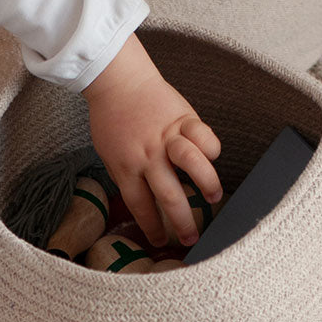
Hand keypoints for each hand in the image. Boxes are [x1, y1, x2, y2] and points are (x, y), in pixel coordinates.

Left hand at [83, 34, 221, 246]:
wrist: (118, 80)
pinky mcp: (184, 118)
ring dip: (206, 183)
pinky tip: (213, 158)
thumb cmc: (112, 120)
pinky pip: (204, 135)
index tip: (161, 241)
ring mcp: (167, 136)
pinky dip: (211, 147)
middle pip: (169, 195)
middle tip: (191, 238)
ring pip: (192, 163)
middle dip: (183, 222)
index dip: (153, 228)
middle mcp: (148, 156)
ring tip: (213, 197)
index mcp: (126, 168)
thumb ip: (126, 178)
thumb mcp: (108, 156)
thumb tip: (143, 204)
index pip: (142, 207)